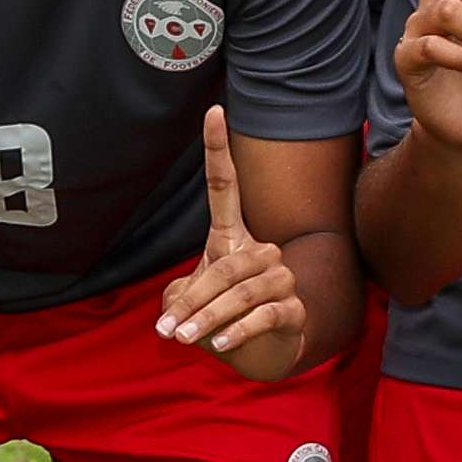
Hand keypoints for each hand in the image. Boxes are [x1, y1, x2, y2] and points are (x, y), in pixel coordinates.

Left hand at [155, 106, 310, 381]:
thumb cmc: (221, 314)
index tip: (213, 111)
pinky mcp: (294, 309)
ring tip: (184, 339)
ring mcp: (282, 279)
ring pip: (241, 292)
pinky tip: (221, 344)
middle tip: (167, 330)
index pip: (226, 187)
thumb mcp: (191, 302)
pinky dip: (238, 331)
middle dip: (192, 301)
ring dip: (208, 319)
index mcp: (232, 238)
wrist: (263, 351)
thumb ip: (178, 299)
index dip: (219, 150)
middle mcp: (262, 250)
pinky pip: (264, 314)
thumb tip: (174, 312)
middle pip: (225, 267)